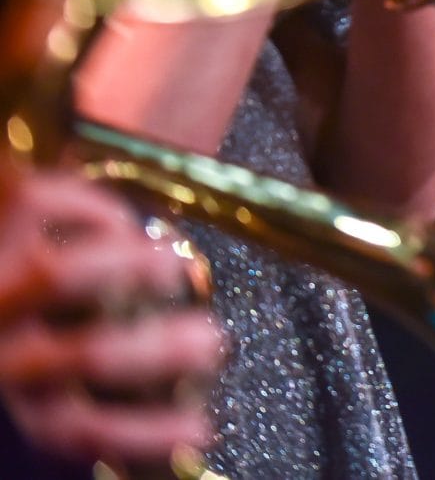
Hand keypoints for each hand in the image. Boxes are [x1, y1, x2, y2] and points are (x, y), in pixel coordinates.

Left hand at [0, 172, 224, 467]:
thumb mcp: (37, 378)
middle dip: (160, 350)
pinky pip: (45, 204)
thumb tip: (175, 406)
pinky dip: (95, 211)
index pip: (80, 430)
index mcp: (10, 390)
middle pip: (86, 354)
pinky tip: (123, 221)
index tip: (199, 428)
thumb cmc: (14, 334)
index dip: (144, 433)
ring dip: (131, 270)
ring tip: (170, 264)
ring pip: (59, 276)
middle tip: (211, 341)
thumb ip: (87, 392)